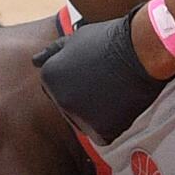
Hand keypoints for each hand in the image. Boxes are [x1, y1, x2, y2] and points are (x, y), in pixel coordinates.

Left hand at [33, 7, 174, 142]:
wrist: (140, 50)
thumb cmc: (109, 41)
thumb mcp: (76, 39)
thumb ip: (53, 53)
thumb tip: (34, 61)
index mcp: (49, 77)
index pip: (56, 90)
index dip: (76, 81)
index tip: (93, 71)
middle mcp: (59, 99)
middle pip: (69, 108)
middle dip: (85, 98)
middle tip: (106, 82)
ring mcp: (78, 117)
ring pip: (85, 123)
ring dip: (98, 114)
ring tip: (114, 91)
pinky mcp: (100, 131)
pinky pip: (103, 135)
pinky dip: (113, 124)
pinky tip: (121, 105)